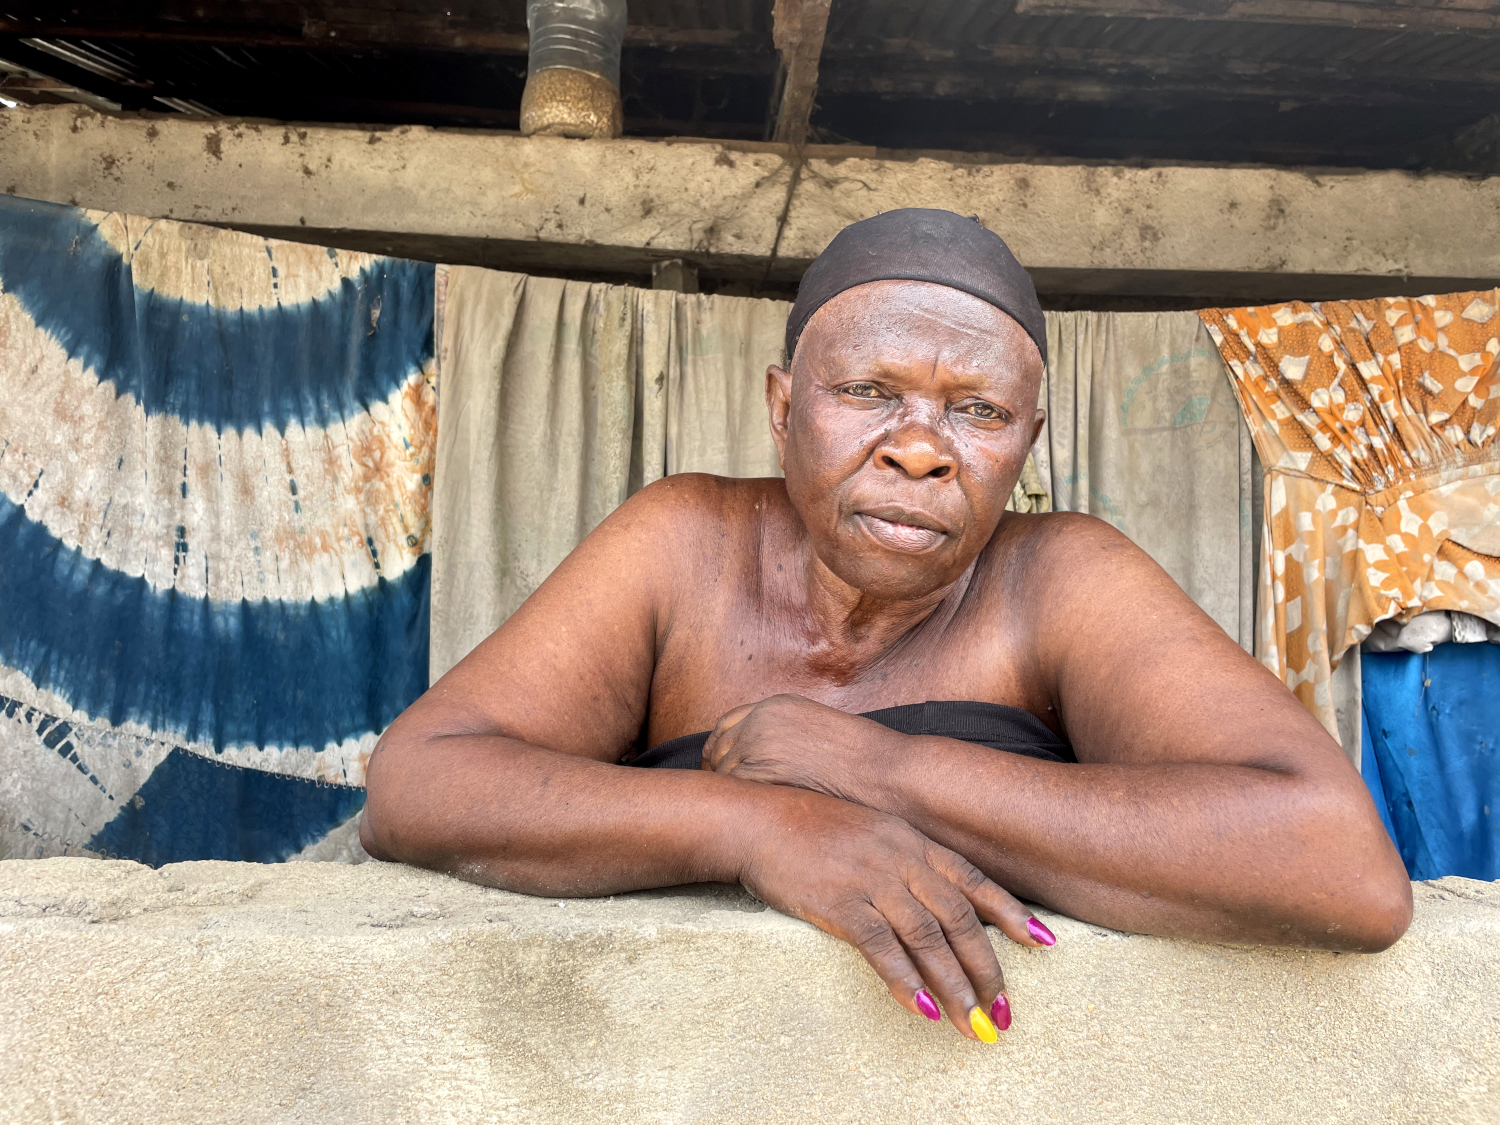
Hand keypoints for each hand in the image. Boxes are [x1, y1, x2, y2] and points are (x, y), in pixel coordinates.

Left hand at [703, 693, 896, 803]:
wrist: (883, 772)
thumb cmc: (865, 761)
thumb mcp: (820, 731)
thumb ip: (789, 738)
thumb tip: (774, 763)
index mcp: (776, 706)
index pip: (727, 725)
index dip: (720, 749)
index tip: (721, 769)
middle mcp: (760, 721)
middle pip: (718, 748)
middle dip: (717, 772)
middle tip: (724, 799)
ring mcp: (757, 745)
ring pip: (722, 773)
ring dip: (727, 793)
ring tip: (737, 816)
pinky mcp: (759, 772)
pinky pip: (731, 792)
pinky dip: (735, 806)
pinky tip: (746, 822)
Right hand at [737, 784, 1053, 1039]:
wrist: (753, 819)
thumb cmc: (804, 826)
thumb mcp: (865, 829)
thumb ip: (899, 855)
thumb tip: (926, 892)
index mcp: (909, 838)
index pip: (972, 879)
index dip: (1010, 913)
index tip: (1042, 943)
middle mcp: (899, 857)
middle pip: (959, 918)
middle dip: (988, 969)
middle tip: (1004, 1011)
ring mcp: (871, 878)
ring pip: (928, 938)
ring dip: (955, 986)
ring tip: (973, 1024)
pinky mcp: (839, 902)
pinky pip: (881, 947)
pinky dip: (904, 981)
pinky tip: (921, 1010)